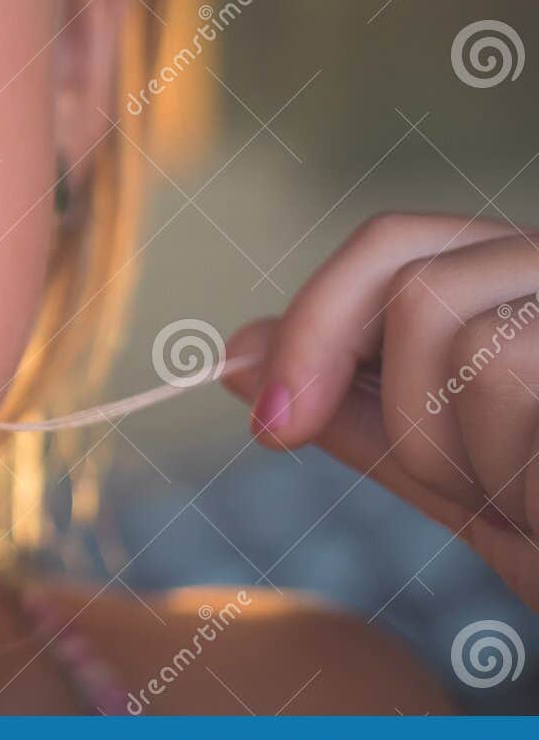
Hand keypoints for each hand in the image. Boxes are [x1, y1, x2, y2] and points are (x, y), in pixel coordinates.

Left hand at [224, 213, 538, 611]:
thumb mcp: (449, 473)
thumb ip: (350, 411)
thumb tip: (231, 354)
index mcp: (522, 283)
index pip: (390, 243)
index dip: (314, 323)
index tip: (269, 420)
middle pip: (413, 280)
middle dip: (393, 400)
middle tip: (433, 483)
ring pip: (465, 341)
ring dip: (470, 457)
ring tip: (531, 497)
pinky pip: (511, 378)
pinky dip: (515, 477)